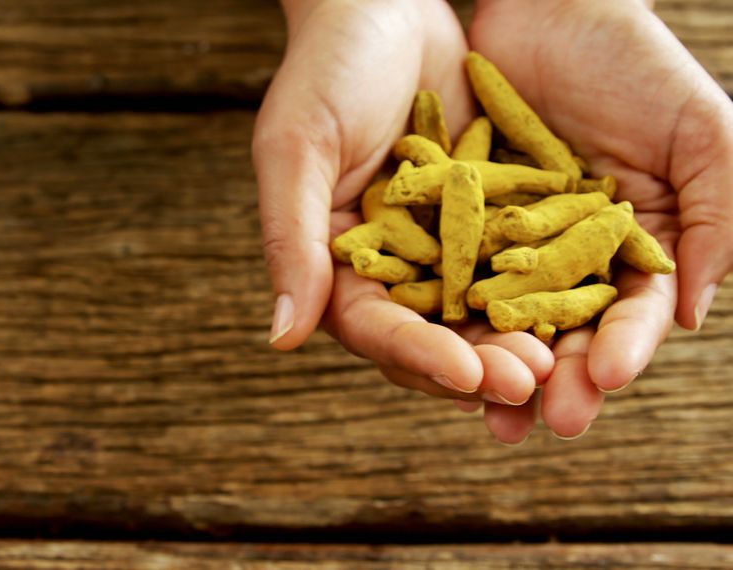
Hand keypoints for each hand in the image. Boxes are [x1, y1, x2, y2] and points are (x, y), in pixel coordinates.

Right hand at [254, 0, 553, 443]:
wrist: (385, 5)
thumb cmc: (326, 70)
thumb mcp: (297, 149)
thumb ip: (292, 240)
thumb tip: (282, 338)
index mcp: (336, 260)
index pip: (374, 327)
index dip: (417, 356)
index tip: (465, 375)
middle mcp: (390, 262)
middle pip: (432, 332)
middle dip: (477, 362)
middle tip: (529, 380)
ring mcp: (442, 241)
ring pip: (481, 308)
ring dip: (516, 337)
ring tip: (559, 355)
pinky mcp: (487, 214)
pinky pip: (519, 258)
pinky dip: (546, 284)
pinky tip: (581, 299)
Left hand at [469, 0, 732, 437]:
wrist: (549, 9)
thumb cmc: (639, 65)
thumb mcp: (702, 133)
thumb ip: (715, 220)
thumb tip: (694, 315)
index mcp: (632, 249)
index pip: (629, 314)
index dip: (621, 349)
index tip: (605, 379)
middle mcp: (566, 259)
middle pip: (561, 332)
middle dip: (555, 376)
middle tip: (542, 418)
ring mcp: (507, 245)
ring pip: (498, 316)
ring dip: (492, 360)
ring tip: (483, 400)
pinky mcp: (454, 224)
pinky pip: (442, 272)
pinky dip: (437, 306)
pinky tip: (427, 338)